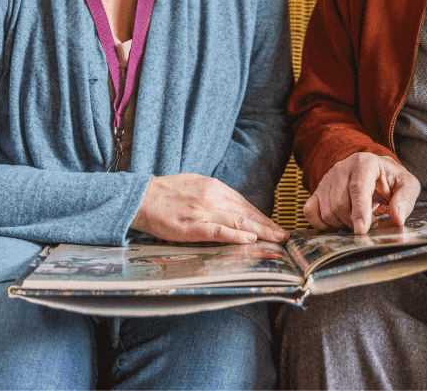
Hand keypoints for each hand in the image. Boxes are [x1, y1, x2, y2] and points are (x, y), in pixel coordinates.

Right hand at [131, 174, 288, 244]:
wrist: (142, 197)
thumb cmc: (167, 192)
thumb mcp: (194, 186)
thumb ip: (213, 195)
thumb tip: (230, 207)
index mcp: (214, 186)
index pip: (244, 204)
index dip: (261, 216)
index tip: (274, 225)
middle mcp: (212, 197)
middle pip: (245, 213)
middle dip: (267, 225)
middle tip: (284, 235)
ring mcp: (203, 212)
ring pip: (238, 222)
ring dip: (260, 231)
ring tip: (276, 239)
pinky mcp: (192, 226)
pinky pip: (218, 231)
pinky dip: (235, 235)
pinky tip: (249, 239)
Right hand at [304, 152, 420, 233]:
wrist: (373, 170)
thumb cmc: (389, 178)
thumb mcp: (406, 184)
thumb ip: (406, 199)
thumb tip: (397, 218)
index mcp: (364, 163)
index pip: (358, 187)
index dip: (359, 210)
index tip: (361, 229)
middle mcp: (341, 168)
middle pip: (340, 203)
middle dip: (354, 222)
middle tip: (370, 223)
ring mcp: (327, 179)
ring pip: (327, 210)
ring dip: (342, 224)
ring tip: (358, 221)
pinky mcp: (318, 190)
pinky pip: (310, 212)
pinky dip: (322, 224)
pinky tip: (338, 224)